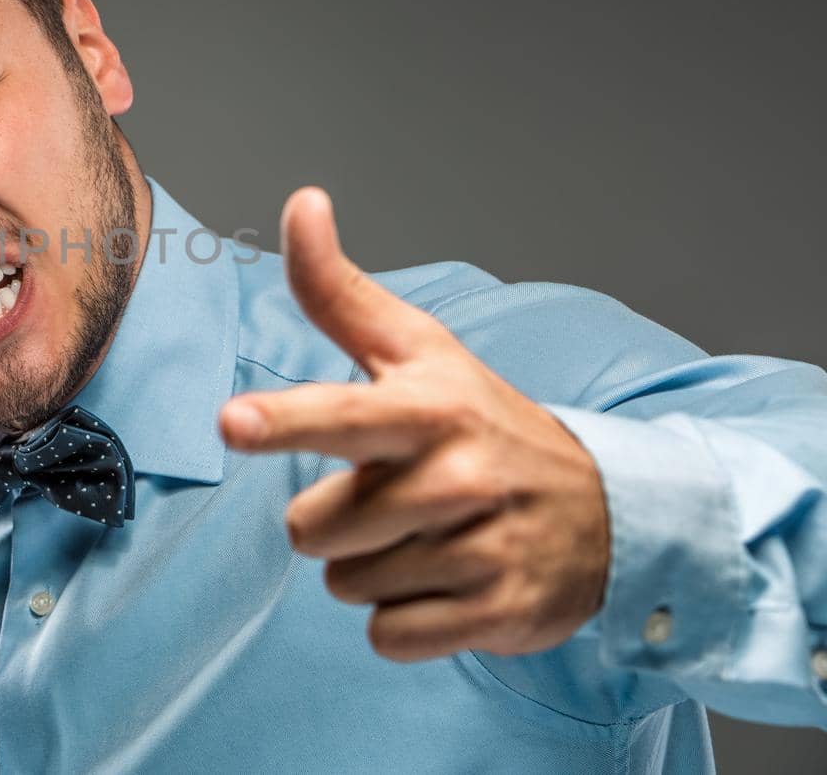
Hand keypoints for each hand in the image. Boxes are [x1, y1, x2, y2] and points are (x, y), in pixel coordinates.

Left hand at [217, 187, 610, 661]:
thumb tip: (302, 201)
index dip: (285, 419)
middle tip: (392, 497)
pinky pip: (391, 636)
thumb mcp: (417, 351)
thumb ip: (340, 290)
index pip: (342, 414)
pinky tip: (445, 583)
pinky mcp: (502, 611)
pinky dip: (403, 620)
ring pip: (348, 584)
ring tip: (423, 536)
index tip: (233, 422)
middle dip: (333, 522)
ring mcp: (486, 547)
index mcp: (428, 407)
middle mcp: (460, 475)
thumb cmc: (479, 422)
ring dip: (368, 569)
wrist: (605, 509)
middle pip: (315, 527)